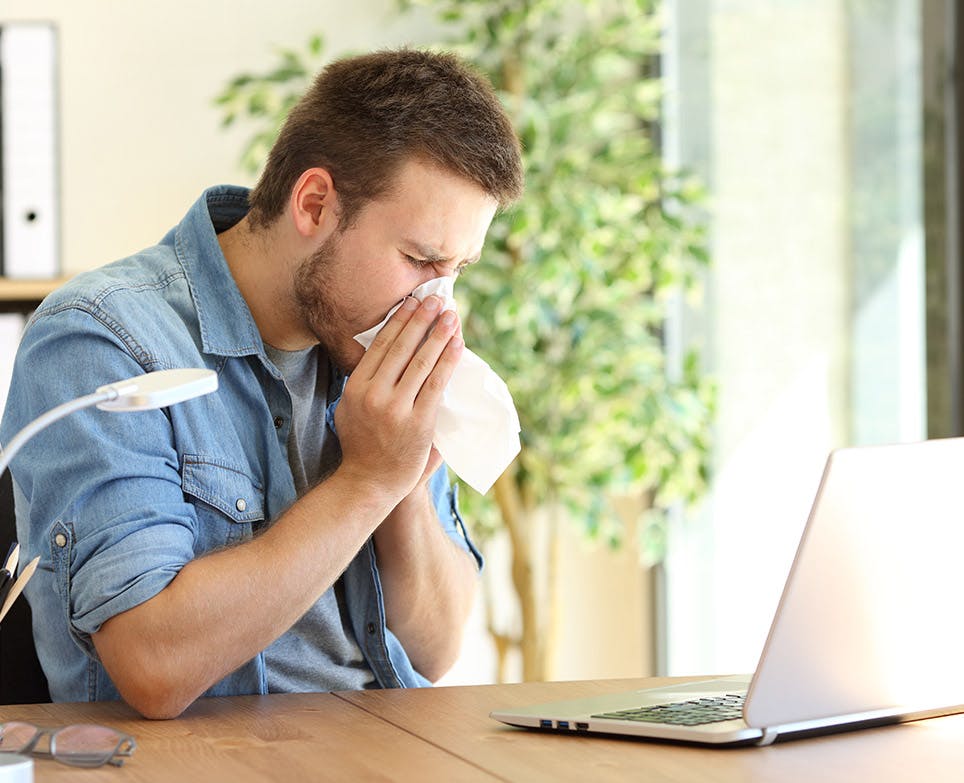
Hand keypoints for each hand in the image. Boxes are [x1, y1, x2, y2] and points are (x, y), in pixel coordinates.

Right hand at [335, 295, 462, 502]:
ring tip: (451, 316)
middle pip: (401, 348)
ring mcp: (396, 408)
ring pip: (421, 362)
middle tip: (436, 299)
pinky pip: (436, 383)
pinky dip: (448, 361)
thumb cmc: (363, 445)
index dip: (398, 321)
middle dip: (421, 320)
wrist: (370, 483)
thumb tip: (385, 350)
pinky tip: (457, 344)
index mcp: (355, 388)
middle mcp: (373, 395)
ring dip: (438, 335)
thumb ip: (366, 383)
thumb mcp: (350, 408)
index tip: (412, 302)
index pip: (380, 346)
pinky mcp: (418, 421)